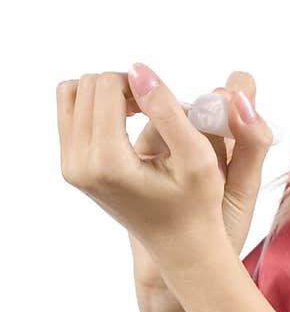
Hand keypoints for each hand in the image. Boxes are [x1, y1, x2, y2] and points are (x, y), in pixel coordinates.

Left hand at [56, 63, 270, 279]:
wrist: (179, 243)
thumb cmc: (197, 203)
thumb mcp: (196, 156)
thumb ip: (167, 110)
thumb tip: (138, 68)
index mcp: (108, 163)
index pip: (106, 87)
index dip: (138, 81)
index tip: (163, 100)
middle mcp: (79, 165)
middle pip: (86, 86)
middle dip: (122, 85)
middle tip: (153, 104)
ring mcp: (71, 168)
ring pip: (73, 95)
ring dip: (107, 93)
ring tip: (138, 111)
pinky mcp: (71, 167)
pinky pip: (70, 114)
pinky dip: (97, 106)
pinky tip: (126, 122)